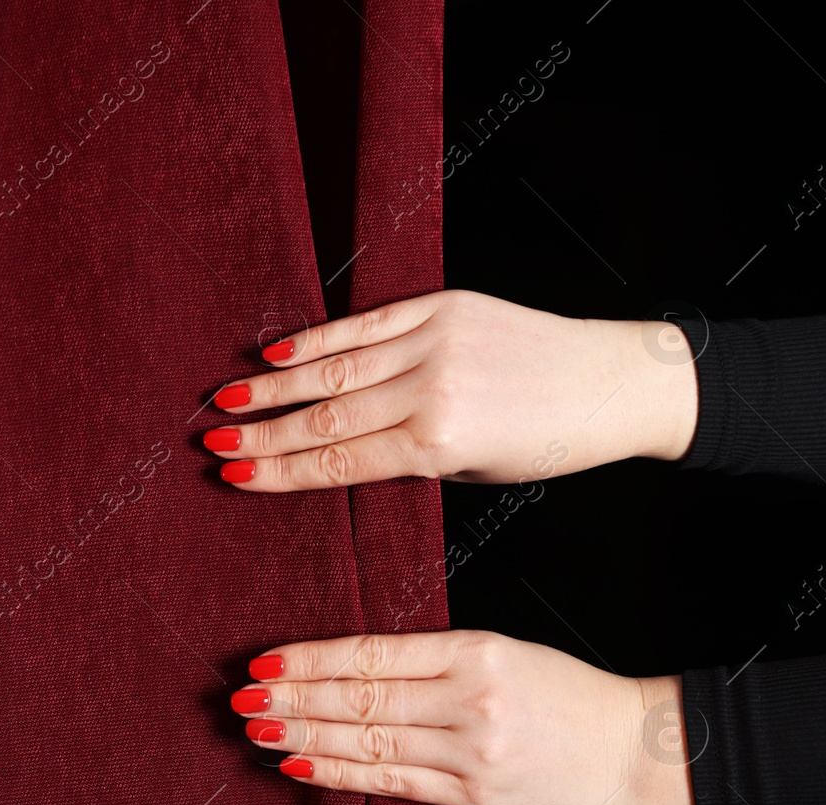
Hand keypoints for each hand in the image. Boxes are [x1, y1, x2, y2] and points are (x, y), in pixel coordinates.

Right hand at [204, 290, 699, 491]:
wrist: (614, 381)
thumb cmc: (547, 442)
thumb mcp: (472, 471)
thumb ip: (405, 456)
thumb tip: (337, 451)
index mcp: (440, 443)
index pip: (339, 460)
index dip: (280, 471)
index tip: (234, 477)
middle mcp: (432, 388)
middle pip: (325, 415)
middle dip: (262, 433)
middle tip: (212, 443)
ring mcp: (437, 341)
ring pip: (335, 368)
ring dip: (274, 386)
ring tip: (228, 400)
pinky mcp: (446, 305)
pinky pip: (367, 325)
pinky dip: (318, 339)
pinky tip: (278, 352)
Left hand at [234, 630, 696, 804]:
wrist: (628, 747)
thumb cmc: (556, 690)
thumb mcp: (496, 650)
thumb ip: (426, 660)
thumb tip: (341, 667)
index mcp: (472, 650)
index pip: (372, 654)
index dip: (311, 660)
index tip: (264, 661)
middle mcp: (468, 700)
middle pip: (360, 700)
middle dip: (293, 699)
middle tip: (240, 698)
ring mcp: (472, 752)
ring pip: (368, 743)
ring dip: (304, 738)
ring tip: (257, 730)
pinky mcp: (475, 796)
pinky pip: (393, 783)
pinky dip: (340, 775)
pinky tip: (300, 767)